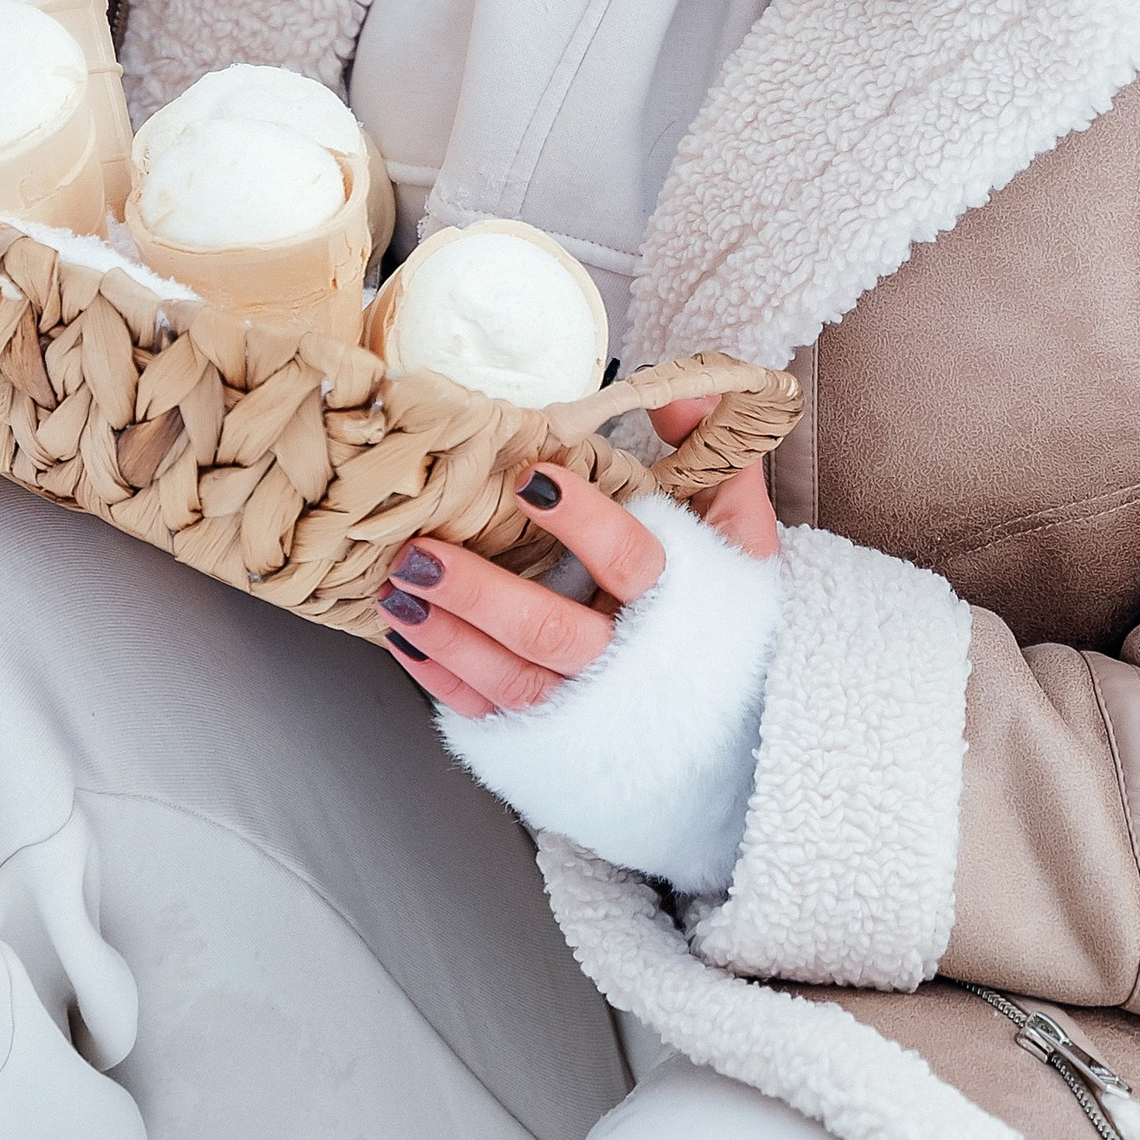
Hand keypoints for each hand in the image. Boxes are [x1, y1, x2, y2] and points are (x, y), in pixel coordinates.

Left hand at [382, 398, 779, 720]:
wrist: (735, 740)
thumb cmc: (726, 624)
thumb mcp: (742, 538)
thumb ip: (716, 457)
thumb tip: (675, 392)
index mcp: (681, 607)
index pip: (629, 559)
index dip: (581, 519)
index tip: (530, 476)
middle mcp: (631, 667)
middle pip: (552, 633)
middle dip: (480, 593)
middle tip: (422, 552)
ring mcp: (588, 714)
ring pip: (511, 681)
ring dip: (448, 635)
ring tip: (397, 587)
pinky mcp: (552, 747)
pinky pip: (491, 718)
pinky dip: (443, 681)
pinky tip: (406, 639)